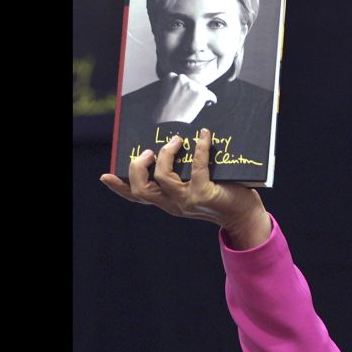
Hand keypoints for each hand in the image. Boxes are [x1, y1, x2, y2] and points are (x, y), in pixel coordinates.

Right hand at [100, 128, 271, 249]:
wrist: (246, 216)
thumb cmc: (223, 197)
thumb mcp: (197, 188)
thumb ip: (182, 176)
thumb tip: (174, 146)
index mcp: (169, 203)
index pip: (138, 197)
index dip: (120, 187)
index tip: (106, 176)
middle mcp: (174, 205)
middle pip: (142, 188)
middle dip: (139, 166)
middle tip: (150, 151)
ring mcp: (188, 201)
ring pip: (163, 177)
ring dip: (166, 154)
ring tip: (176, 140)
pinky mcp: (205, 195)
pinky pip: (195, 167)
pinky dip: (198, 149)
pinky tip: (204, 136)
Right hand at [152, 72, 217, 123]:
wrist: (167, 120)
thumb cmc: (166, 110)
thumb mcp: (167, 92)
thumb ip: (177, 86)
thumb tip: (192, 86)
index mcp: (171, 76)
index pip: (184, 80)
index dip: (186, 88)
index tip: (185, 95)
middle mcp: (182, 78)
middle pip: (194, 83)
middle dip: (194, 91)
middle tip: (190, 102)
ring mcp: (192, 85)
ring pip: (202, 89)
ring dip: (201, 96)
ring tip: (195, 105)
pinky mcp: (201, 93)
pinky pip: (211, 96)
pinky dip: (211, 100)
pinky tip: (209, 103)